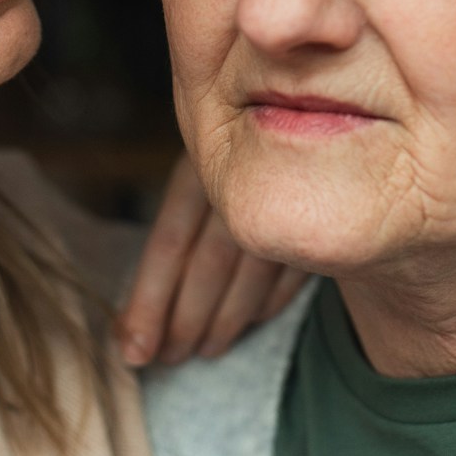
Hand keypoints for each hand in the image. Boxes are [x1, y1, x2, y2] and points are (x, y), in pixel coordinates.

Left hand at [119, 155, 309, 364]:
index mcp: (199, 163)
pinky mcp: (326, 208)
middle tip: (169, 359)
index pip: (168, 241)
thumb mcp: (201, 168)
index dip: (148, 301)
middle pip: (208, 263)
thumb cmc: (235, 141)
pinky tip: (253, 320)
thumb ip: (176, 236)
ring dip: (227, 320)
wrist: (310, 96)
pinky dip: (271, 300)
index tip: (132, 350)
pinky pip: (295, 269)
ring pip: (250, 272)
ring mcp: (288, 191)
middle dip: (185, 321)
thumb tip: (129, 328)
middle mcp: (241, 176)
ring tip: (206, 349)